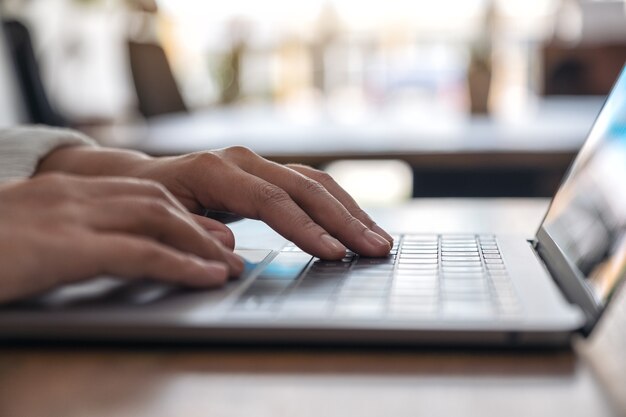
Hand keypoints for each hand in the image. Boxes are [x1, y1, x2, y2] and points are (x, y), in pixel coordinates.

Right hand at [0, 173, 242, 302]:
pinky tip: (204, 277)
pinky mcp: (61, 247)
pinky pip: (138, 253)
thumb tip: (99, 253)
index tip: (208, 231)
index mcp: (61, 191)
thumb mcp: (23, 237)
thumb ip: (63, 238)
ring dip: (199, 244)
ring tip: (227, 266)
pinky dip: (179, 265)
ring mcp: (67, 217)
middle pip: (155, 201)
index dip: (179, 213)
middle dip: (198, 226)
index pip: (137, 193)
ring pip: (156, 220)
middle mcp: (70, 195)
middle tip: (228, 248)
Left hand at [39, 146, 392, 259]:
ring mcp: (258, 164)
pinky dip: (338, 206)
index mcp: (215, 170)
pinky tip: (357, 224)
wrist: (143, 181)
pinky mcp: (268, 174)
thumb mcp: (162, 221)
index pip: (272, 200)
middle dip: (344, 220)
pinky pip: (311, 186)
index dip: (307, 228)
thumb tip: (232, 248)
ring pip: (315, 182)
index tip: (336, 254)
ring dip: (350, 212)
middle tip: (377, 248)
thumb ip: (194, 233)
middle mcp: (242, 160)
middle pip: (304, 187)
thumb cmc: (150, 206)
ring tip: (379, 239)